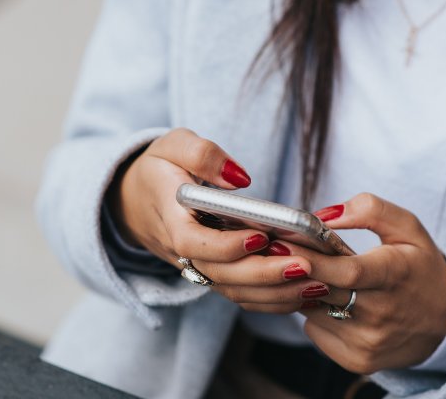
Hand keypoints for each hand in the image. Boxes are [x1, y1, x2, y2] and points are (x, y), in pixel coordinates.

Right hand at [110, 129, 310, 287]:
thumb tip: (240, 177)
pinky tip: (303, 292)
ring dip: (274, 293)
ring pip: (232, 291)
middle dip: (264, 274)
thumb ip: (203, 154)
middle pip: (220, 275)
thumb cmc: (158, 168)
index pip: (194, 242)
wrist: (130, 199)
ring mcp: (196, 265)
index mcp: (170, 218)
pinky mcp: (210, 271)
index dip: (225, 246)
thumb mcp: (172, 146)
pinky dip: (270, 299)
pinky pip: (238, 293)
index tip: (259, 236)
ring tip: (316, 284)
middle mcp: (181, 250)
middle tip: (305, 266)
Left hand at [201, 192, 445, 371]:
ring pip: (312, 310)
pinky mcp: (357, 359)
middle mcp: (381, 314)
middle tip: (264, 248)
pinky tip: (319, 295)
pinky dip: (310, 310)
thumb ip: (369, 210)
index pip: (347, 271)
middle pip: (321, 291)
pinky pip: (315, 330)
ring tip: (292, 266)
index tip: (279, 242)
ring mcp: (367, 342)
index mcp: (394, 276)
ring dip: (297, 287)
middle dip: (289, 269)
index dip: (310, 259)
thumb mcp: (408, 227)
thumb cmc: (419, 266)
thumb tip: (323, 215)